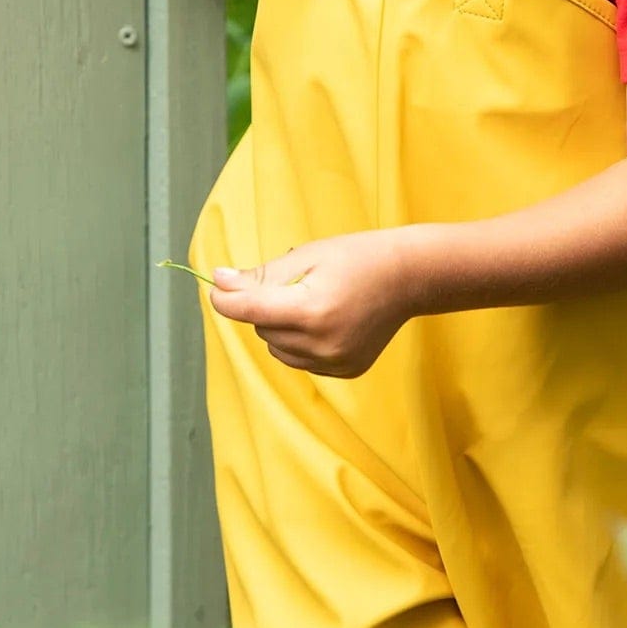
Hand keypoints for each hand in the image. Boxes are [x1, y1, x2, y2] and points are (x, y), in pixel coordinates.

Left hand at [208, 230, 416, 378]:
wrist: (409, 277)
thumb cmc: (358, 257)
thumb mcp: (307, 256)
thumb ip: (261, 276)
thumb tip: (219, 284)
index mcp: (311, 310)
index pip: (248, 310)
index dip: (225, 297)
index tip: (216, 285)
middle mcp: (321, 343)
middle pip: (261, 328)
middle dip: (265, 306)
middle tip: (295, 284)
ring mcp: (334, 362)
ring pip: (277, 348)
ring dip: (281, 327)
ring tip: (313, 303)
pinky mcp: (343, 371)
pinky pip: (300, 360)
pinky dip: (301, 342)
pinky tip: (327, 321)